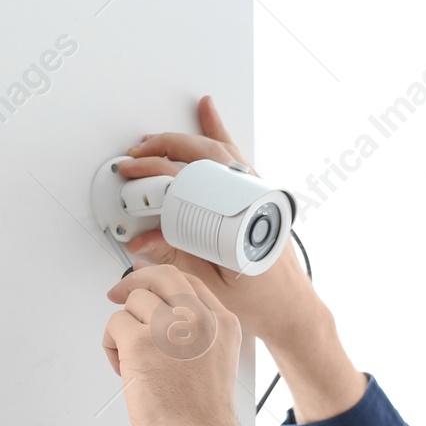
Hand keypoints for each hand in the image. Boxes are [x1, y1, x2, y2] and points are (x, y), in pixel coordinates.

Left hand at [101, 264, 251, 425]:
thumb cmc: (205, 417)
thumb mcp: (216, 362)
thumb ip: (197, 336)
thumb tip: (162, 320)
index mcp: (222, 324)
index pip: (189, 282)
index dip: (161, 282)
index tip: (146, 287)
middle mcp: (199, 319)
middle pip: (161, 276)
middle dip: (135, 282)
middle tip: (119, 296)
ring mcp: (170, 328)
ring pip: (133, 301)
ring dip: (123, 327)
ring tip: (129, 358)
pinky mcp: (140, 342)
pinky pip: (114, 324)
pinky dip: (111, 346)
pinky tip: (122, 368)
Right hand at [114, 94, 328, 353]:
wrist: (293, 311)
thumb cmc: (262, 304)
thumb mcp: (209, 287)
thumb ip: (176, 260)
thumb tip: (143, 240)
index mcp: (242, 222)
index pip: (190, 188)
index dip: (155, 183)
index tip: (133, 185)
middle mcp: (253, 200)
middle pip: (202, 160)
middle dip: (161, 154)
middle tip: (134, 161)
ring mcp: (258, 194)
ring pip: (218, 152)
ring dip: (182, 141)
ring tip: (154, 140)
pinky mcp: (258, 195)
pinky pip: (235, 157)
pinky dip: (218, 134)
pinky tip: (208, 113)